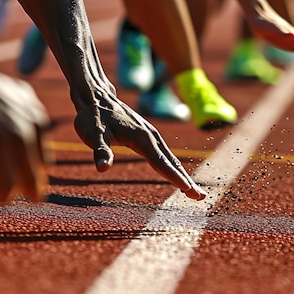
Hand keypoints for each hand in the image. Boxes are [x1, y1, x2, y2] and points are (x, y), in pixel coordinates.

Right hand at [0, 66, 49, 202]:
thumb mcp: (21, 97)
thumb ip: (36, 119)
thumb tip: (46, 161)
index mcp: (37, 124)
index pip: (44, 166)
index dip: (36, 178)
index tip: (32, 187)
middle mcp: (22, 134)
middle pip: (31, 182)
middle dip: (28, 194)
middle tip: (20, 199)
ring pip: (6, 188)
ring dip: (3, 194)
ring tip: (2, 197)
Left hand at [73, 87, 205, 200]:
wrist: (95, 97)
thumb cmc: (93, 117)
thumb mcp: (93, 135)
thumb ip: (100, 151)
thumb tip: (102, 168)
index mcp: (142, 138)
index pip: (161, 162)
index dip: (174, 177)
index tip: (187, 189)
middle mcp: (151, 136)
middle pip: (171, 162)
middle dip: (186, 180)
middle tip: (200, 197)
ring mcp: (150, 135)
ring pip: (170, 158)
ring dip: (182, 174)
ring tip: (193, 191)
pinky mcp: (147, 136)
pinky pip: (164, 154)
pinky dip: (173, 166)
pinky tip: (176, 173)